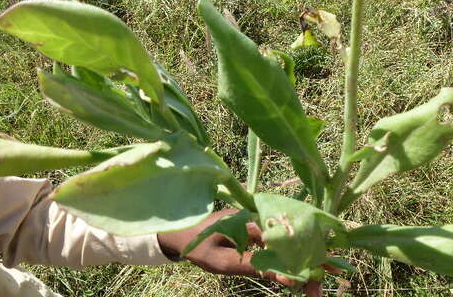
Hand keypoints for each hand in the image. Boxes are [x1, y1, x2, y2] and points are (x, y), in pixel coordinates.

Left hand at [157, 209, 339, 295]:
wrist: (180, 233)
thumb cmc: (198, 246)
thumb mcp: (223, 262)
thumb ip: (255, 266)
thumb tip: (287, 277)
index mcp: (252, 219)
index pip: (289, 237)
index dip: (308, 257)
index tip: (325, 275)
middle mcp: (259, 215)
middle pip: (292, 238)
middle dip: (309, 261)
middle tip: (317, 288)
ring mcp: (257, 221)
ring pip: (287, 242)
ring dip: (300, 261)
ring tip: (312, 285)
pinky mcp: (254, 229)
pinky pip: (277, 243)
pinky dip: (287, 258)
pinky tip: (295, 273)